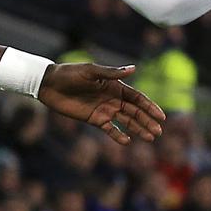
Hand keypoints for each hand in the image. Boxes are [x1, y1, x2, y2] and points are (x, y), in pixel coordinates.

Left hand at [37, 63, 165, 145]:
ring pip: (126, 121)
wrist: (49, 84)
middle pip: (135, 112)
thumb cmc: (70, 74)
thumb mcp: (90, 72)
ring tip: (151, 138)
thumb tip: (134, 69)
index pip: (137, 98)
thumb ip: (111, 73)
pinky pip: (110, 129)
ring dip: (138, 129)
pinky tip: (127, 142)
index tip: (161, 117)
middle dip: (147, 121)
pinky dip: (118, 135)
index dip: (150, 107)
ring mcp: (104, 109)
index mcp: (115, 85)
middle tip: (159, 132)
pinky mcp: (94, 119)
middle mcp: (112, 98)